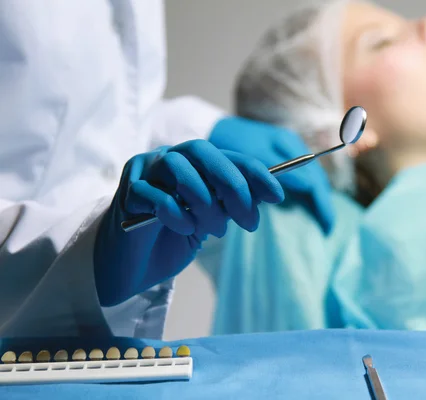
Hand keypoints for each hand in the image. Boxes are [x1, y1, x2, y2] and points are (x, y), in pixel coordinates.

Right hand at [94, 140, 283, 306]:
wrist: (132, 266)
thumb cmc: (172, 239)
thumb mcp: (211, 220)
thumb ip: (229, 204)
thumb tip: (264, 195)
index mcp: (192, 163)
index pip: (227, 156)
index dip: (254, 173)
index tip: (277, 196)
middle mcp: (167, 159)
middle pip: (202, 152)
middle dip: (233, 185)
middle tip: (248, 221)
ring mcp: (143, 172)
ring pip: (179, 169)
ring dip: (206, 202)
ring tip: (215, 230)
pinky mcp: (127, 194)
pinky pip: (157, 196)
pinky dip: (178, 215)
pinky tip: (185, 230)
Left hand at [209, 116, 334, 233]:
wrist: (211, 128)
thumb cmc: (229, 142)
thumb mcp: (252, 156)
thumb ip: (278, 170)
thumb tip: (307, 185)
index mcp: (290, 145)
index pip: (314, 179)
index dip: (321, 203)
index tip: (326, 225)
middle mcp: (294, 148)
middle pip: (316, 180)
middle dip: (323, 204)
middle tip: (328, 229)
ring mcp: (288, 153)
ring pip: (311, 180)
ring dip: (316, 201)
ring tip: (322, 223)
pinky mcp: (280, 159)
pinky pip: (300, 180)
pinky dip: (305, 195)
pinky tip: (306, 209)